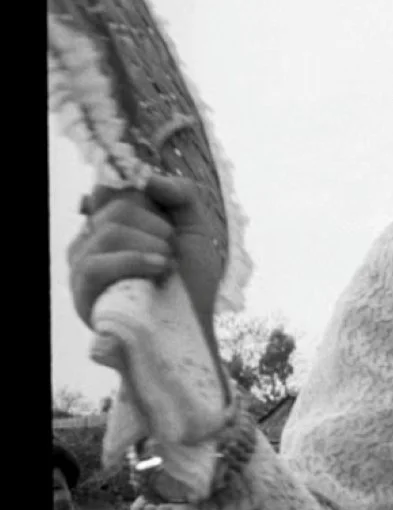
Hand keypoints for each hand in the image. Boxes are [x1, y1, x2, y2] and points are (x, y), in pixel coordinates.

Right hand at [67, 173, 224, 331]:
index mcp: (111, 224)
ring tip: (168, 265)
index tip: (167, 212)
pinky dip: (134, 260)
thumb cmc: (190, 282)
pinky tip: (160, 269)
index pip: (110, 187)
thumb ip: (182, 197)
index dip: (140, 192)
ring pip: (108, 230)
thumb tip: (149, 179)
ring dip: (152, 244)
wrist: (193, 331)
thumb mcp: (196, 231)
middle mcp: (89, 242)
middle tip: (173, 250)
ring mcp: (81, 268)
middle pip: (116, 205)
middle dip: (157, 224)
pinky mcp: (82, 295)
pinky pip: (96, 264)